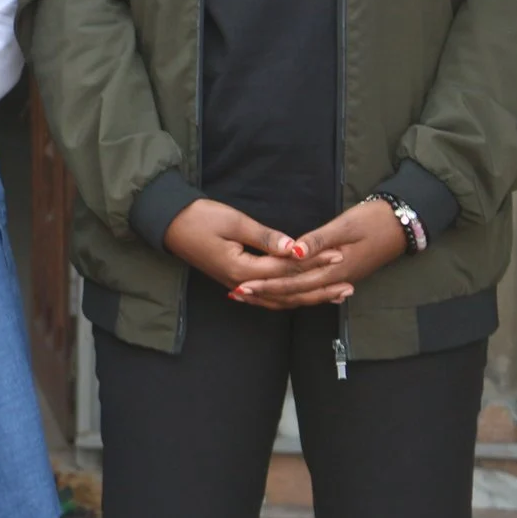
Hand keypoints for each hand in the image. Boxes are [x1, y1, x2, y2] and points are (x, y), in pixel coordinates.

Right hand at [163, 197, 337, 300]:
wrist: (169, 224)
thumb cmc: (199, 218)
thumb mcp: (234, 222)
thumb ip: (266, 238)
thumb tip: (295, 248)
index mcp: (243, 269)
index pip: (287, 268)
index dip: (315, 262)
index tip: (339, 254)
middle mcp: (243, 284)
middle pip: (288, 291)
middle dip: (320, 288)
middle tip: (348, 286)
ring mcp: (239, 285)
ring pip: (280, 299)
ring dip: (308, 297)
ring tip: (334, 296)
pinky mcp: (237, 281)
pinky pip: (268, 297)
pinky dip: (288, 298)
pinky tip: (302, 298)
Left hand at [233, 199, 407, 309]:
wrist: (403, 224)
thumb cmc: (373, 220)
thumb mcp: (345, 226)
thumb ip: (318, 241)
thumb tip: (293, 252)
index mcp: (334, 269)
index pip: (293, 282)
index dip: (267, 285)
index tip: (243, 285)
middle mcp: (335, 280)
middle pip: (295, 294)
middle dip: (266, 294)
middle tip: (237, 294)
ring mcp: (340, 279)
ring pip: (303, 294)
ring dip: (277, 296)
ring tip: (253, 295)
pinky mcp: (342, 275)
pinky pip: (313, 289)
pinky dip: (294, 292)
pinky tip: (284, 292)